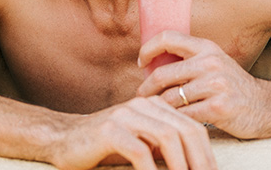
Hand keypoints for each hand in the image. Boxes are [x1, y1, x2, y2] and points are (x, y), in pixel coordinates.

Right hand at [48, 97, 215, 169]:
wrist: (63, 140)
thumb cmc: (105, 147)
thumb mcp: (142, 146)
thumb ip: (165, 149)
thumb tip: (195, 166)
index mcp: (156, 106)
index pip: (192, 128)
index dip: (207, 155)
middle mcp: (144, 105)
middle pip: (186, 131)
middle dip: (200, 162)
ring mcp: (126, 115)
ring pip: (167, 138)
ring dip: (181, 167)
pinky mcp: (109, 129)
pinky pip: (140, 151)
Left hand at [137, 31, 270, 139]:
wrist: (267, 106)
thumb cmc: (233, 86)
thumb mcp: (214, 63)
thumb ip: (189, 60)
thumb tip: (152, 63)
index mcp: (206, 48)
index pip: (167, 38)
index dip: (148, 49)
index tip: (141, 63)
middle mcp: (210, 63)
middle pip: (163, 74)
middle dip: (146, 88)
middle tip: (140, 97)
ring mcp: (216, 86)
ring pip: (171, 98)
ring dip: (158, 107)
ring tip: (154, 112)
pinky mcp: (218, 108)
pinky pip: (184, 115)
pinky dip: (174, 120)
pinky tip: (172, 123)